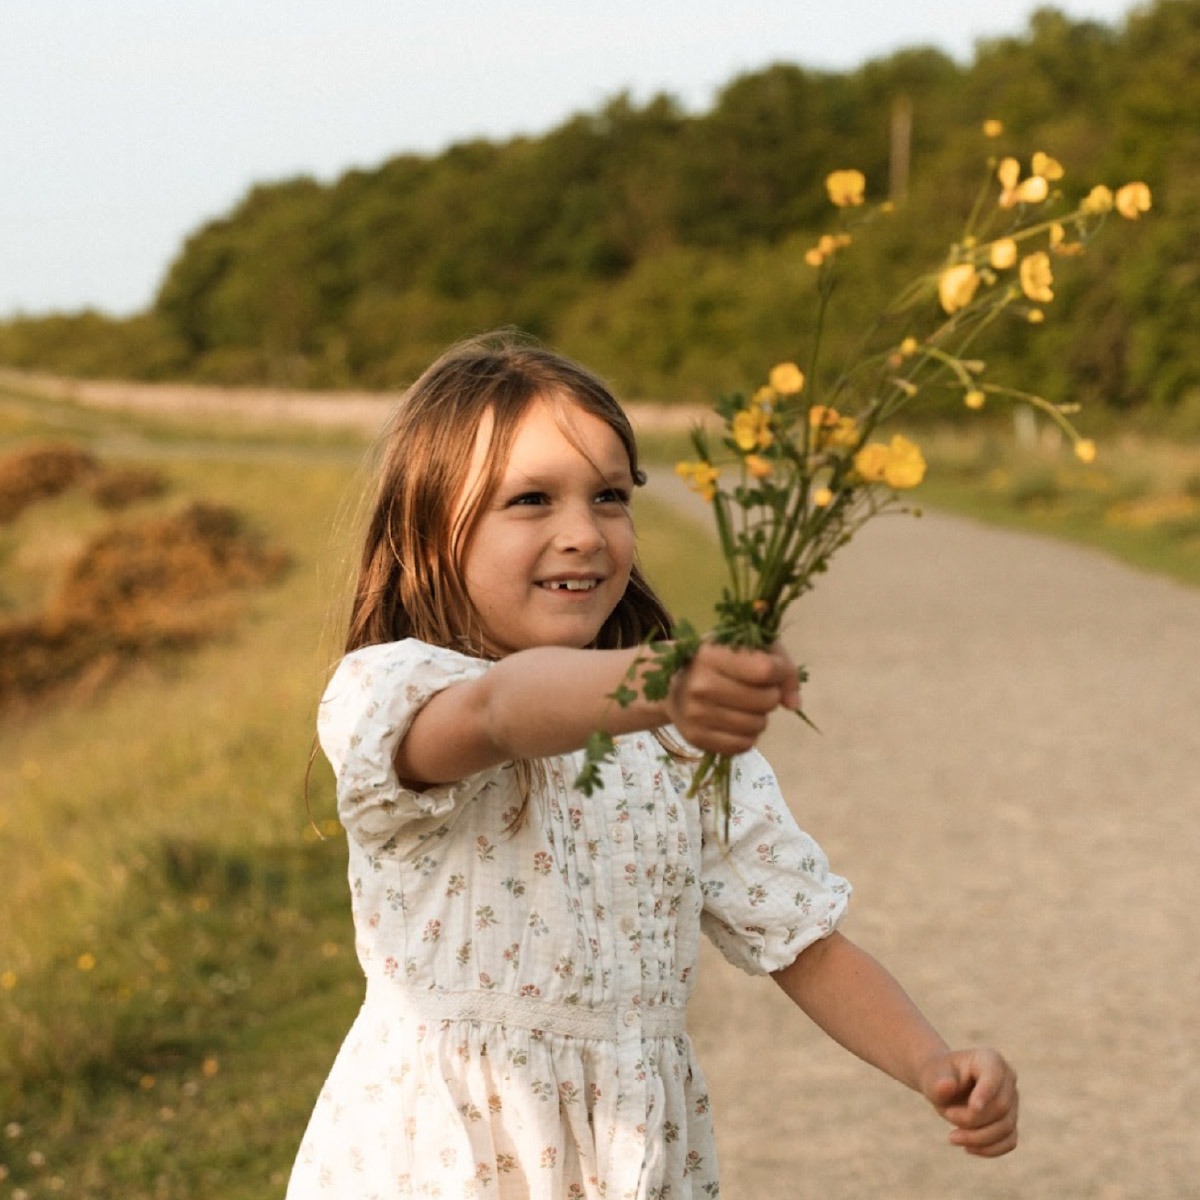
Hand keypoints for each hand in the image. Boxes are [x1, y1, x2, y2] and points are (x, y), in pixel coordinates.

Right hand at [665, 641, 799, 755]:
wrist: (671, 686)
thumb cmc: (717, 661)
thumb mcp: (745, 646)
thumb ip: (780, 663)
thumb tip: (794, 704)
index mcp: (710, 654)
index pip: (765, 669)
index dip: (781, 671)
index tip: (774, 670)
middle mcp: (700, 685)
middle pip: (766, 700)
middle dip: (771, 695)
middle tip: (757, 690)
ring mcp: (696, 715)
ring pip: (758, 725)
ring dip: (760, 717)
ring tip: (746, 706)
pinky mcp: (696, 738)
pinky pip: (744, 745)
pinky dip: (748, 735)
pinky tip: (737, 722)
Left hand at [920, 1048, 1018, 1156]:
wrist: (941, 1085)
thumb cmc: (937, 1077)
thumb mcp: (932, 1076)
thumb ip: (939, 1082)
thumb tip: (947, 1087)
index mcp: (990, 1058)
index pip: (994, 1077)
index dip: (986, 1094)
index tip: (972, 1107)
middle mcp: (1007, 1078)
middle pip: (1001, 1107)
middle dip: (973, 1118)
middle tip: (947, 1116)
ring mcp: (1013, 1101)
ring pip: (1006, 1127)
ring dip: (979, 1138)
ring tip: (952, 1137)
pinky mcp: (1010, 1121)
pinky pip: (1009, 1141)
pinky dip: (990, 1149)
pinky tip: (968, 1148)